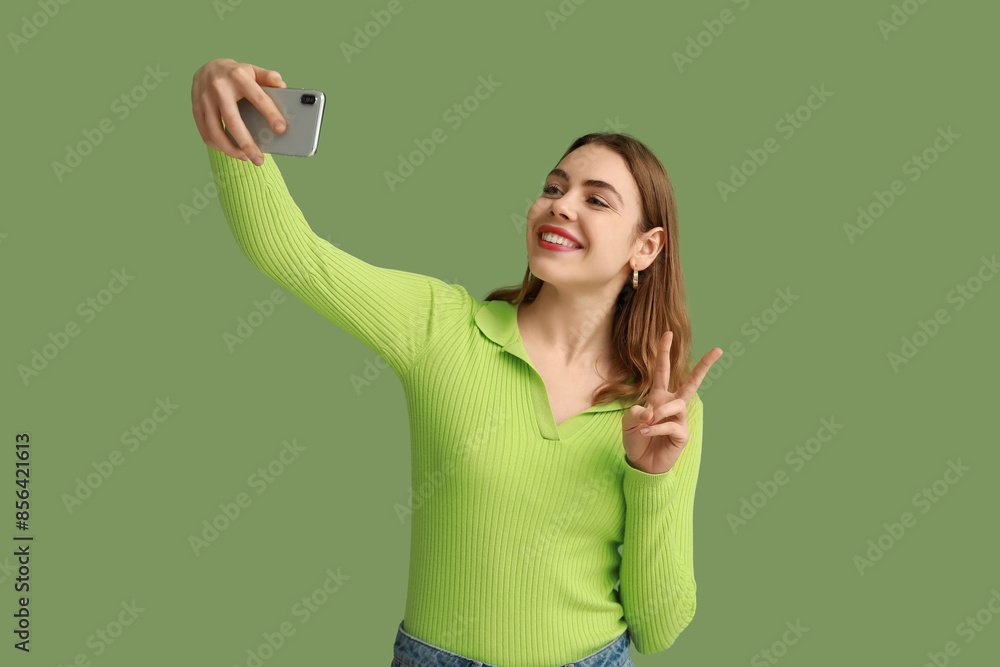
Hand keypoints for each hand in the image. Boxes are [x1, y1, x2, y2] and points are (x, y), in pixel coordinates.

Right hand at [191, 58, 287, 164]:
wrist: (207, 67)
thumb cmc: (235, 73)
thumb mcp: (253, 70)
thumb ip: (268, 77)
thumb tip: (282, 86)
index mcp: (238, 77)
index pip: (257, 97)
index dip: (270, 114)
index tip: (281, 129)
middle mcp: (219, 88)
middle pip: (232, 122)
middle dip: (247, 144)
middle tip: (259, 160)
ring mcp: (204, 99)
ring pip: (215, 132)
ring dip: (231, 150)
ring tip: (246, 157)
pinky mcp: (196, 109)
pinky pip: (206, 134)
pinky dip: (219, 147)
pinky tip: (232, 151)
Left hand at [621, 331, 722, 474]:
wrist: (641, 462)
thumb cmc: (635, 438)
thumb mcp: (628, 421)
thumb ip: (636, 411)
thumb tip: (652, 412)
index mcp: (659, 395)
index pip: (662, 370)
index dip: (664, 351)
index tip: (667, 333)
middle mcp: (672, 403)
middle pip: (692, 381)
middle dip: (704, 366)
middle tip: (719, 350)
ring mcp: (680, 418)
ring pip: (676, 405)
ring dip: (660, 412)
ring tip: (646, 422)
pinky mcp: (682, 433)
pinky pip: (670, 425)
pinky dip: (655, 428)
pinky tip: (645, 432)